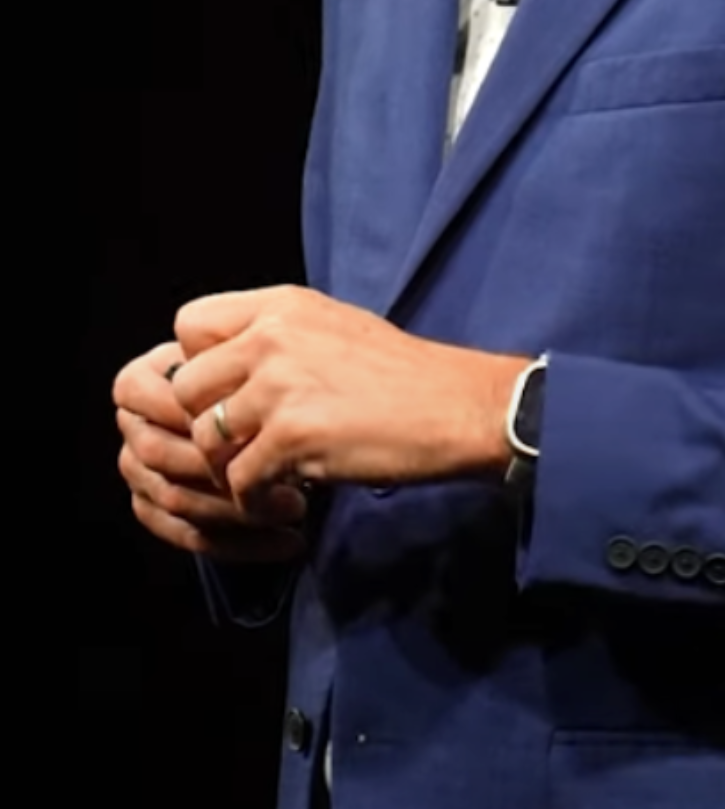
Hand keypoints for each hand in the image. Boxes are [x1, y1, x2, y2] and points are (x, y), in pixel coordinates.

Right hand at [114, 341, 307, 561]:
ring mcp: (136, 471)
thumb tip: (252, 386)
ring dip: (239, 512)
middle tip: (288, 479)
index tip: (263, 431)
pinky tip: (288, 542)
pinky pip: (187, 535)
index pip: (166, 404)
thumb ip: (234, 360)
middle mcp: (132, 427)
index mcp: (139, 382)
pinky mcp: (151, 508)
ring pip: (177, 500)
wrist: (249, 407)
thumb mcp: (246, 355)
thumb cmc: (251, 375)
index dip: (211, 419)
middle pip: (166, 456)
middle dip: (226, 472)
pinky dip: (240, 544)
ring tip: (297, 509)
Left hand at [169, 285, 528, 502]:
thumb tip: (225, 365)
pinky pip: (239, 481)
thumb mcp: (335, 326)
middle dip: (203, 426)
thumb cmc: (404, 374)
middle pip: (184, 387)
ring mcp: (280, 385)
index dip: (198, 364)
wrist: (457, 406)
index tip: (229, 394)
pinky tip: (286, 501)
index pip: (189, 325)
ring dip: (228, 470)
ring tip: (264, 479)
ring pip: (204, 439)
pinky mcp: (293, 436)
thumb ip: (277, 336)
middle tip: (239, 448)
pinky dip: (255, 502)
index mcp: (281, 306)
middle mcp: (272, 337)